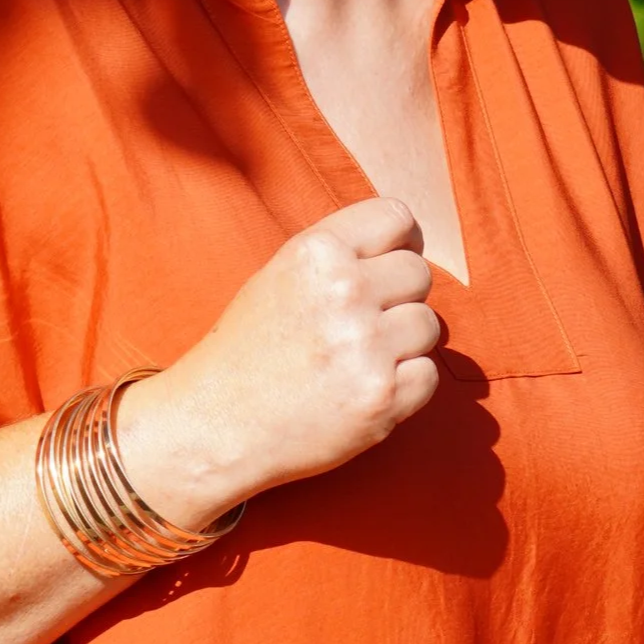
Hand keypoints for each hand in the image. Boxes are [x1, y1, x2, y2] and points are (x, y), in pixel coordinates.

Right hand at [119, 196, 441, 525]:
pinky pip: (427, 375)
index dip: (403, 239)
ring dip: (402, 344)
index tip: (394, 260)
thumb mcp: (280, 275)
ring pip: (428, 325)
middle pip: (418, 273)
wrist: (215, 426)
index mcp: (317, 253)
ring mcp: (366, 346)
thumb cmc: (248, 350)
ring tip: (356, 360)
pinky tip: (360, 390)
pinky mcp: (383, 397)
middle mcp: (345, 291)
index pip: (396, 217)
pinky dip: (403, 386)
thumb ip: (339, 255)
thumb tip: (407, 242)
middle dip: (398, 297)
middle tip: (362, 324)